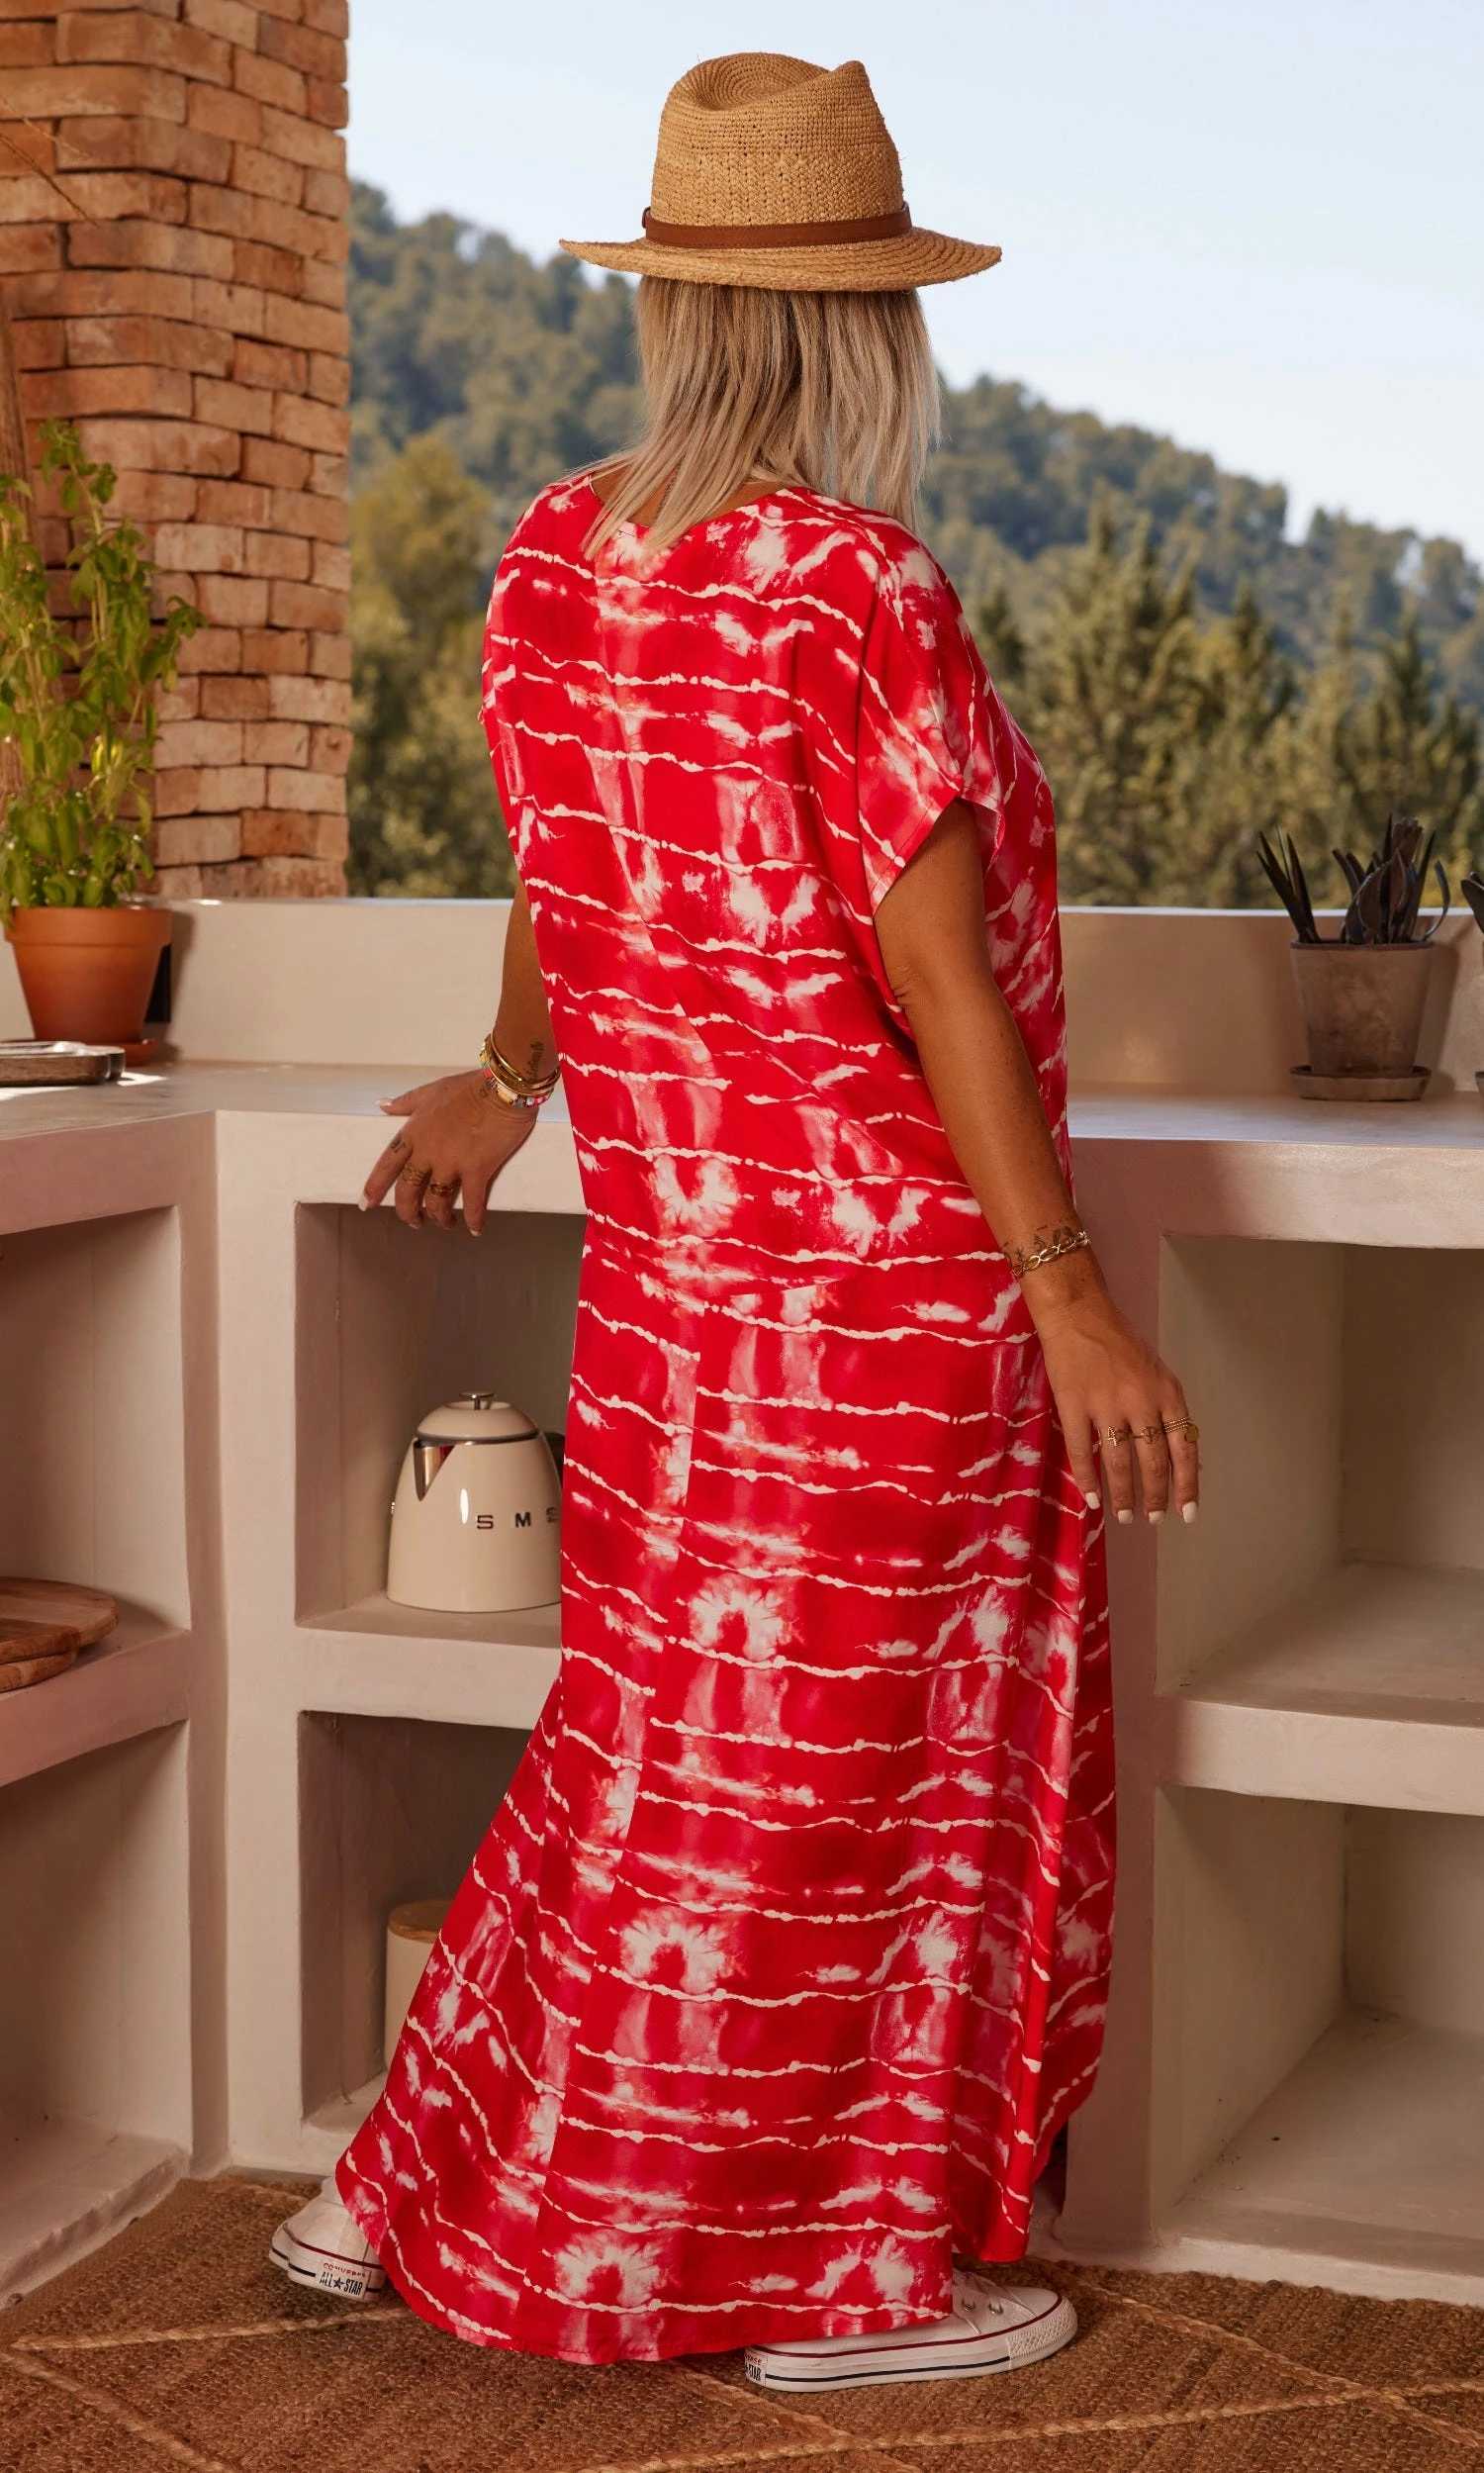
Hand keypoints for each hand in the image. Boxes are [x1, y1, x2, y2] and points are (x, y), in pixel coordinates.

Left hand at [361, 1070, 535, 1232]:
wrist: (502, 1088)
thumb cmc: (468, 1086)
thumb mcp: (431, 1090)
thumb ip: (405, 1102)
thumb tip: (382, 1105)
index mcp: (414, 1133)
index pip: (387, 1164)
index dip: (375, 1186)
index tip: (367, 1203)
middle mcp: (427, 1152)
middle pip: (408, 1190)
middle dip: (407, 1211)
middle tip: (413, 1222)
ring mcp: (451, 1164)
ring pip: (436, 1201)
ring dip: (439, 1217)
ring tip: (445, 1223)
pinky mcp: (477, 1171)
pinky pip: (472, 1202)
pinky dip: (473, 1219)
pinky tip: (475, 1229)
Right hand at [1024, 1255, 1198, 1527]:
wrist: (1078, 1314)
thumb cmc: (1120, 1345)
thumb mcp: (1157, 1375)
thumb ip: (1168, 1414)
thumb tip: (1183, 1462)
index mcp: (1168, 1393)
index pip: (1185, 1448)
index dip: (1187, 1485)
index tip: (1187, 1514)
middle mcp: (1142, 1401)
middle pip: (1154, 1461)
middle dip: (1156, 1495)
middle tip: (1153, 1518)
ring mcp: (1106, 1404)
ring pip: (1120, 1462)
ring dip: (1124, 1494)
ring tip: (1124, 1515)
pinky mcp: (1074, 1405)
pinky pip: (1083, 1452)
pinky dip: (1088, 1480)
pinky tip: (1092, 1499)